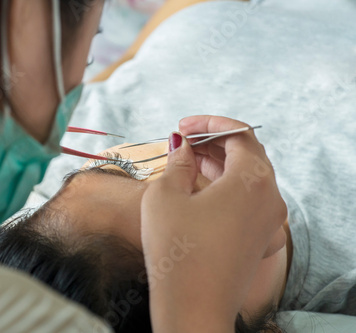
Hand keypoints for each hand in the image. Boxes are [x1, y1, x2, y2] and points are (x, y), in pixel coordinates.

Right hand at [140, 116, 286, 332]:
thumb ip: (178, 162)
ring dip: (219, 165)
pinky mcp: (260, 240)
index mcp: (254, 179)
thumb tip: (182, 146)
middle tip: (183, 141)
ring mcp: (269, 222)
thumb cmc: (176, 248)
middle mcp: (271, 198)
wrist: (192, 308)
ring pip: (247, 179)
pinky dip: (226, 188)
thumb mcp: (166, 195)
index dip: (208, 124)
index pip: (239, 133)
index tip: (183, 125)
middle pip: (246, 154)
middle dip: (213, 143)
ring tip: (186, 161)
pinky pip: (247, 202)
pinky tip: (199, 189)